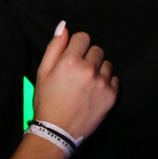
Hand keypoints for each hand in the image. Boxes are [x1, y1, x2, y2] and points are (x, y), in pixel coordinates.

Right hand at [33, 23, 118, 141]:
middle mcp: (88, 70)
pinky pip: (114, 79)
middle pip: (97, 50)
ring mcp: (102, 84)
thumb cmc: (47, 101)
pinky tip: (94, 92)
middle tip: (78, 73)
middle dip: (88, 57)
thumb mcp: (43, 72)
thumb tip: (64, 26)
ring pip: (107, 64)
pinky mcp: (111, 96)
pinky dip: (106, 83)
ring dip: (99, 70)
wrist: (57, 132)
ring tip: (86, 84)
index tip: (73, 57)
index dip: (77, 46)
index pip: (83, 37)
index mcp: (70, 62)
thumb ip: (54, 47)